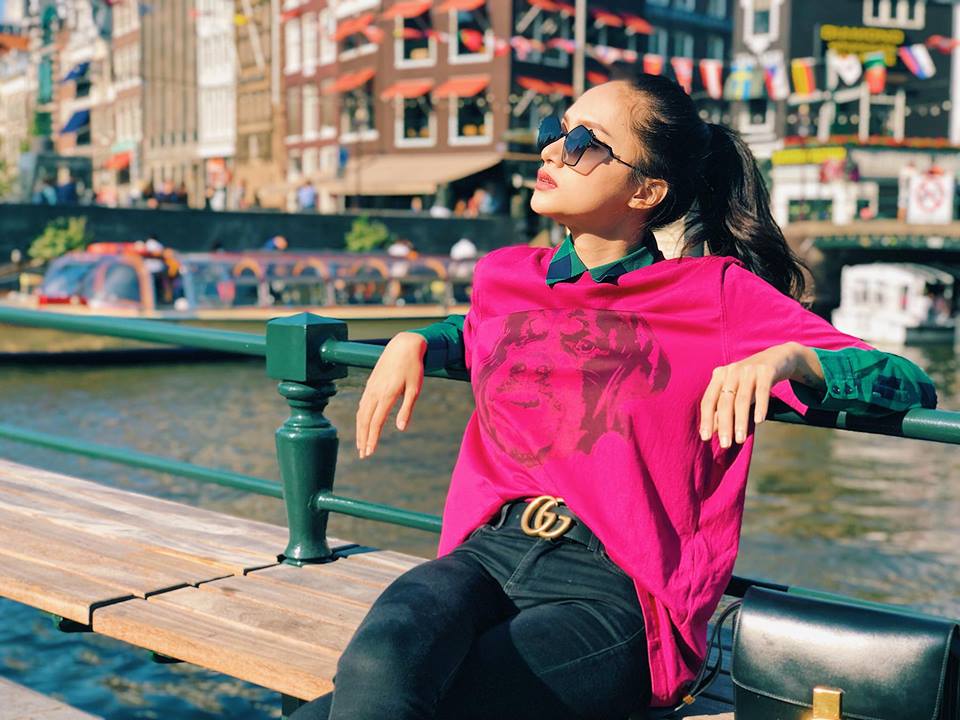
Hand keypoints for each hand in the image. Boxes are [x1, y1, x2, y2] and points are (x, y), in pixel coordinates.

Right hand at [356, 332, 426, 458]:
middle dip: (363, 438)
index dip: (372, 438)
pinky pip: (362, 404)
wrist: (403, 345)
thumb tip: (401, 429)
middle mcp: (375, 392)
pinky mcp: (370, 384)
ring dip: (360, 430)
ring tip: (361, 443)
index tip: (369, 452)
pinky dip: (360, 417)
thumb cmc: (413, 367)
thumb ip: (407, 409)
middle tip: (363, 454)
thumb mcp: (415, 389)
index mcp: (387, 395)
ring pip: (361, 413)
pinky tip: (363, 424)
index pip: (376, 422)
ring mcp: (371, 387)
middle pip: (364, 420)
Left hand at [699, 342, 814, 448]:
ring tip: (740, 439)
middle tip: (725, 445)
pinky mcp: (766, 370)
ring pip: (742, 399)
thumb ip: (724, 409)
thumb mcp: (736, 393)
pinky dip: (760, 406)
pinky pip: (762, 391)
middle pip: (724, 402)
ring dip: (741, 421)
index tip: (705, 438)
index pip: (709, 400)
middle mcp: (731, 371)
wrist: (778, 357)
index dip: (706, 419)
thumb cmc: (751, 380)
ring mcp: (748, 369)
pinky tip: (759, 421)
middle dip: (724, 425)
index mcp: (719, 376)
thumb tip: (712, 431)